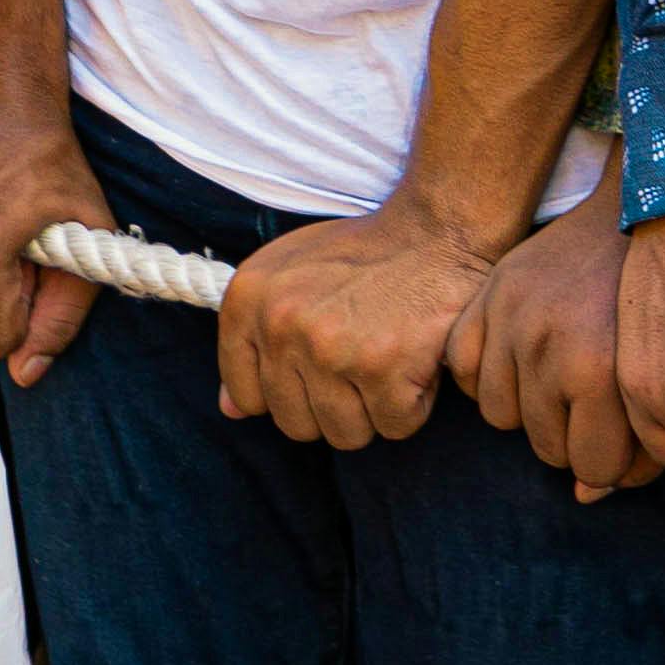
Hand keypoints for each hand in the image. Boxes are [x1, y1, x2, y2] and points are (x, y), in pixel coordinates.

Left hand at [225, 189, 504, 451]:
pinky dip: (412, 405)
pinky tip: (415, 362)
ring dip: (372, 411)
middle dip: (333, 407)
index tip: (315, 371)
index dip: (287, 393)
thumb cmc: (362, 253)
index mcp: (248, 299)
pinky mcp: (383, 368)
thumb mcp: (291, 273)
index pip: (246, 396)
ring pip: (344, 434)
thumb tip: (230, 409)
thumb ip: (253, 336)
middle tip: (360, 364)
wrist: (434, 229)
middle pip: (296, 425)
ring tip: (387, 362)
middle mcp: (281, 325)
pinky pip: (394, 425)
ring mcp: (331, 349)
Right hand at [451, 178, 662, 497]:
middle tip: (594, 402)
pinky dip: (488, 375)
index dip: (613, 461)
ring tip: (558, 378)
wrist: (634, 212)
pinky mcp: (486, 297)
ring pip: (500, 418)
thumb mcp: (661, 377)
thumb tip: (586, 496)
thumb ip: (639, 447)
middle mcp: (548, 347)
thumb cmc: (656, 305)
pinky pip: (465, 374)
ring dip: (529, 408)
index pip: (594, 467)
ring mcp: (510, 320)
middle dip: (573, 437)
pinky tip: (520, 358)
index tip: (624, 435)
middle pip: (547, 449)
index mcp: (600, 370)